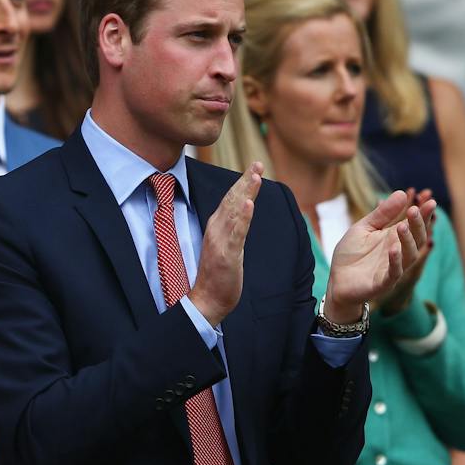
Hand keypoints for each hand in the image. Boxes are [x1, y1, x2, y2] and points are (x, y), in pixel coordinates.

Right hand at [186, 163, 261, 325]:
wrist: (207, 301)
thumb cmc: (217, 277)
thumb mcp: (225, 249)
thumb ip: (231, 232)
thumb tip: (240, 218)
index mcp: (217, 228)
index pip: (230, 201)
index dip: (242, 184)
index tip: (254, 168)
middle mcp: (216, 231)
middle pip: (232, 201)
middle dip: (245, 181)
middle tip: (258, 163)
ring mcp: (221, 242)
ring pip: (234, 212)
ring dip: (245, 192)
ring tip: (255, 176)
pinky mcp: (227, 255)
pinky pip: (236, 233)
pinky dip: (242, 217)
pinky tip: (249, 203)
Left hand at [323, 188, 435, 320]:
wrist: (337, 281)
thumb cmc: (351, 254)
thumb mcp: (363, 228)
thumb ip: (382, 213)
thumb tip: (402, 192)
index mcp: (394, 238)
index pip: (414, 225)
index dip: (423, 215)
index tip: (430, 201)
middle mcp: (398, 252)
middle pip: (417, 238)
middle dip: (418, 224)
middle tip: (414, 210)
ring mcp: (392, 268)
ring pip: (409, 256)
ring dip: (407, 241)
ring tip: (402, 226)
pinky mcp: (383, 283)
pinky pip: (394, 273)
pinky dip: (395, 262)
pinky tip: (394, 249)